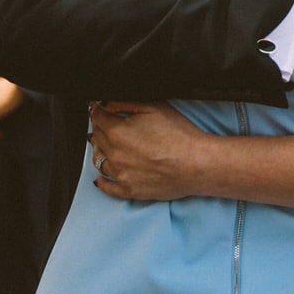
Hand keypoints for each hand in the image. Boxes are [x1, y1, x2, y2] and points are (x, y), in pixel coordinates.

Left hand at [89, 101, 209, 200]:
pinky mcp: (129, 190)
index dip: (97, 109)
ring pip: (99, 160)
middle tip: (106, 122)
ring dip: (101, 150)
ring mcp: (120, 175)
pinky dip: (102, 181)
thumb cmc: (179, 135)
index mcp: (117, 132)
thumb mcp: (153, 107)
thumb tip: (105, 103)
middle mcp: (114, 155)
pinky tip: (100, 178)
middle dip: (100, 127)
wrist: (197, 164)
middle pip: (96, 138)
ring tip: (108, 144)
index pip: (97, 117)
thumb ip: (123, 103)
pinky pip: (107, 188)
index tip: (98, 106)